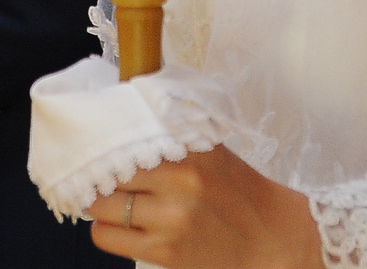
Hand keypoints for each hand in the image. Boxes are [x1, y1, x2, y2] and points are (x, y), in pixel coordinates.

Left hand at [83, 147, 319, 267]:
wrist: (270, 238)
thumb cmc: (237, 190)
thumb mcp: (210, 151)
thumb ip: (171, 135)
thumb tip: (124, 114)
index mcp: (190, 151)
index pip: (126, 137)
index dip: (104, 142)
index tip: (96, 144)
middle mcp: (180, 182)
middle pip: (107, 171)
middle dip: (99, 173)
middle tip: (102, 173)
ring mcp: (170, 220)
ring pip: (99, 205)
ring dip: (99, 202)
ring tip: (111, 199)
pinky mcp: (164, 252)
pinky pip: (106, 237)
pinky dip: (105, 230)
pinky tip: (120, 224)